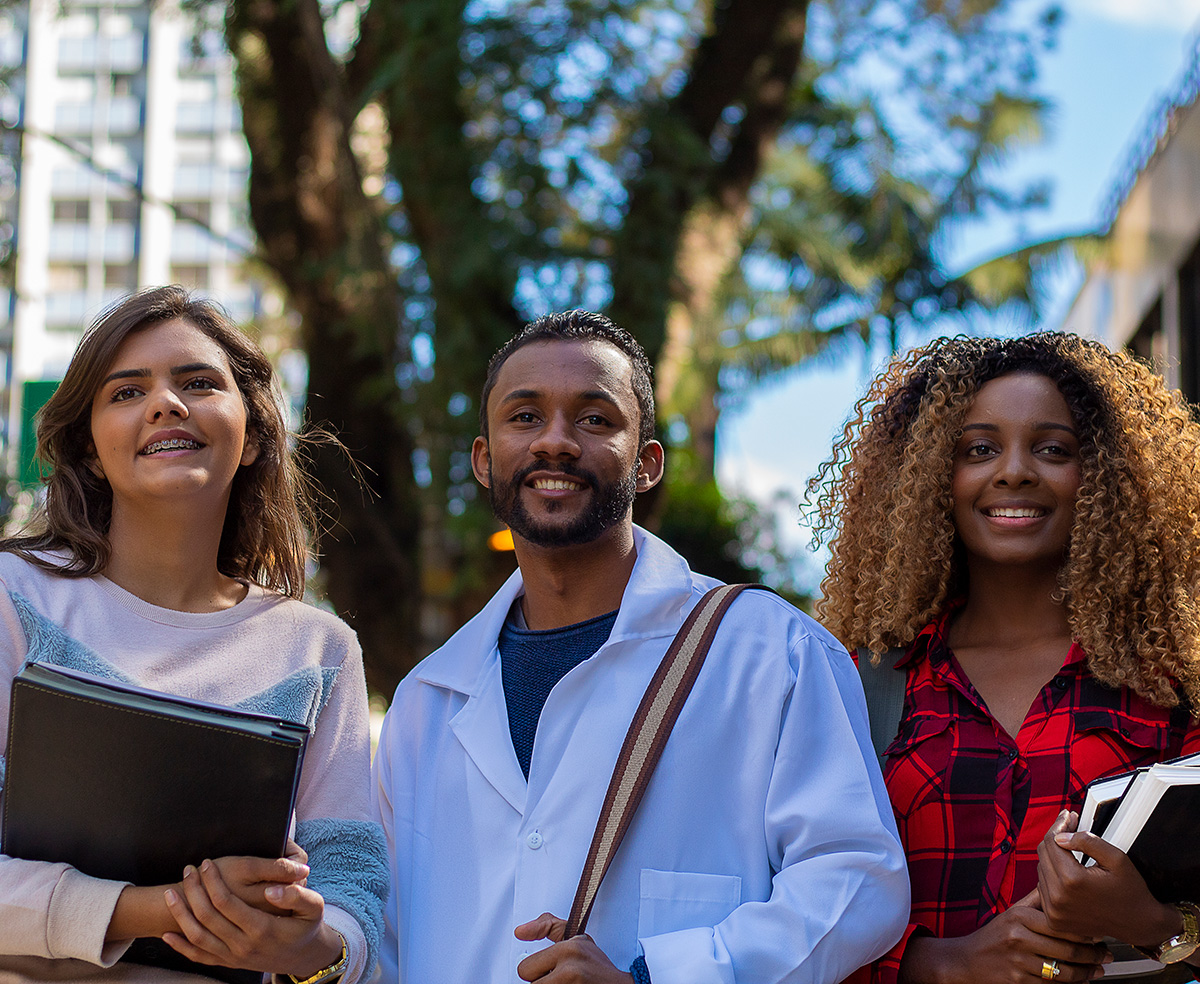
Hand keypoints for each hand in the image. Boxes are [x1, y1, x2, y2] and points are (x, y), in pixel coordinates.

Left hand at [162, 858, 341, 976]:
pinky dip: (180, 946)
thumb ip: (296, 896)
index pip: (227, 903)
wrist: (304, 957)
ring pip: (198, 937)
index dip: (213, 882)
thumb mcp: (314, 908)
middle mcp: (243, 944)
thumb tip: (272, 889)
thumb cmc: (307, 926)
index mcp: (262, 928)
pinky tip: (167, 934)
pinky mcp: (228, 962)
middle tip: (188, 870)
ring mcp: (233, 955)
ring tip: (170, 894)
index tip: (207, 864)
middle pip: (208, 917)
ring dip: (181, 915)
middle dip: (194, 891)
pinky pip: (199, 956)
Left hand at [514, 912, 632, 982]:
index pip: (524, 969)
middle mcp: (571, 969)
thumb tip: (519, 932)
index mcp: (568, 949)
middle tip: (558, 978)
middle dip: (542, 983)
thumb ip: (546, 926)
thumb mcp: (573, 936)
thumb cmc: (594, 964)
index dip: (535, 971)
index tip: (548, 969)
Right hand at [899, 892, 1110, 983]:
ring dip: (1086, 973)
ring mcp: (1018, 961)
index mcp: (1019, 917)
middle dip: (1092, 954)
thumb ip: (1036, 901)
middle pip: (1066, 949)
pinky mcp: (1018, 981)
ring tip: (1098, 970)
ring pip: (1063, 971)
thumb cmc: (994, 936)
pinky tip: (1081, 982)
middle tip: (1107, 954)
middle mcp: (1018, 938)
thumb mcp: (1011, 913)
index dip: (1084, 932)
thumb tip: (1058, 883)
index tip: (1099, 933)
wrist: (967, 961)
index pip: (1061, 925)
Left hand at [1038, 810, 1182, 947]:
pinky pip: (1043, 888)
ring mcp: (1054, 911)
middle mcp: (1058, 897)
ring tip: (1072, 854)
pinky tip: (1068, 874)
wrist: (1138, 923)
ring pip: (1041, 869)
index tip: (1068, 817)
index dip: (1060, 825)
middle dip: (1056, 839)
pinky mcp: (1053, 919)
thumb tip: (1061, 836)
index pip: (1052, 841)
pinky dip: (1052, 878)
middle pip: (1043, 854)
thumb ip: (1087, 841)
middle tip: (1070, 829)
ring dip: (1053, 858)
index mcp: (1072, 880)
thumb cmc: (1131, 891)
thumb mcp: (1116, 858)